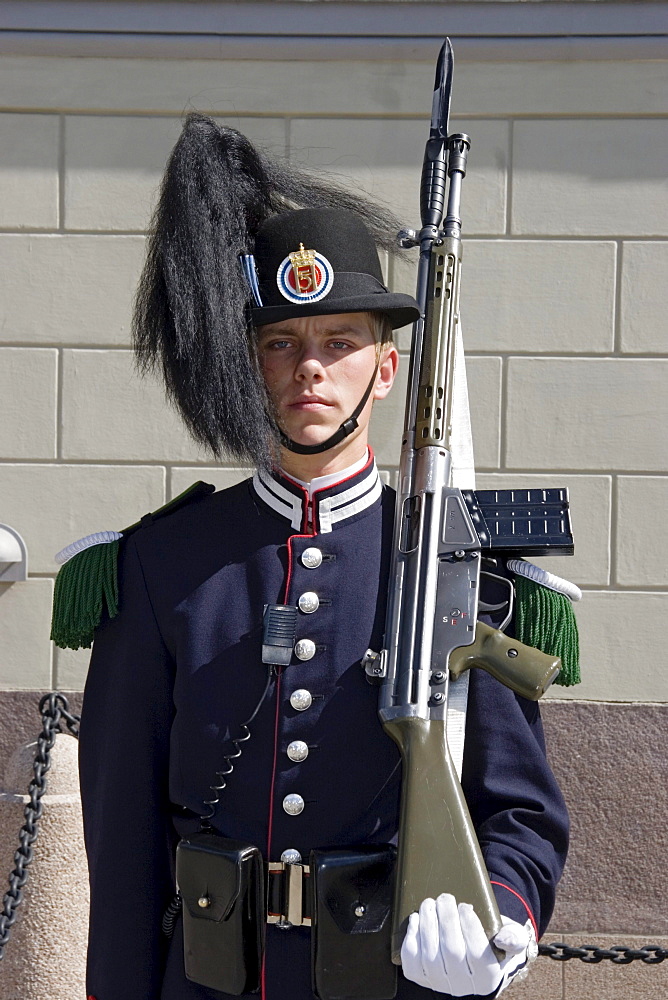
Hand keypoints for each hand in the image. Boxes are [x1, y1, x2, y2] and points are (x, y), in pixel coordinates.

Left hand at [401, 894, 535, 996]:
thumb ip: (514, 937)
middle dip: (446, 919)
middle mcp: (463, 986)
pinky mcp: (421, 978)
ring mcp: (440, 983)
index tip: (465, 906)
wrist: (475, 953)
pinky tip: (416, 920)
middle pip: (452, 952)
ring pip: (429, 956)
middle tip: (445, 898)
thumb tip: (504, 939)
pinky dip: (411, 938)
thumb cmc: (493, 941)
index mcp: (488, 977)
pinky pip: (411, 961)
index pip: (477, 954)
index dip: (469, 927)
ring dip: (427, 924)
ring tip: (429, 904)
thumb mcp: (512, 937)